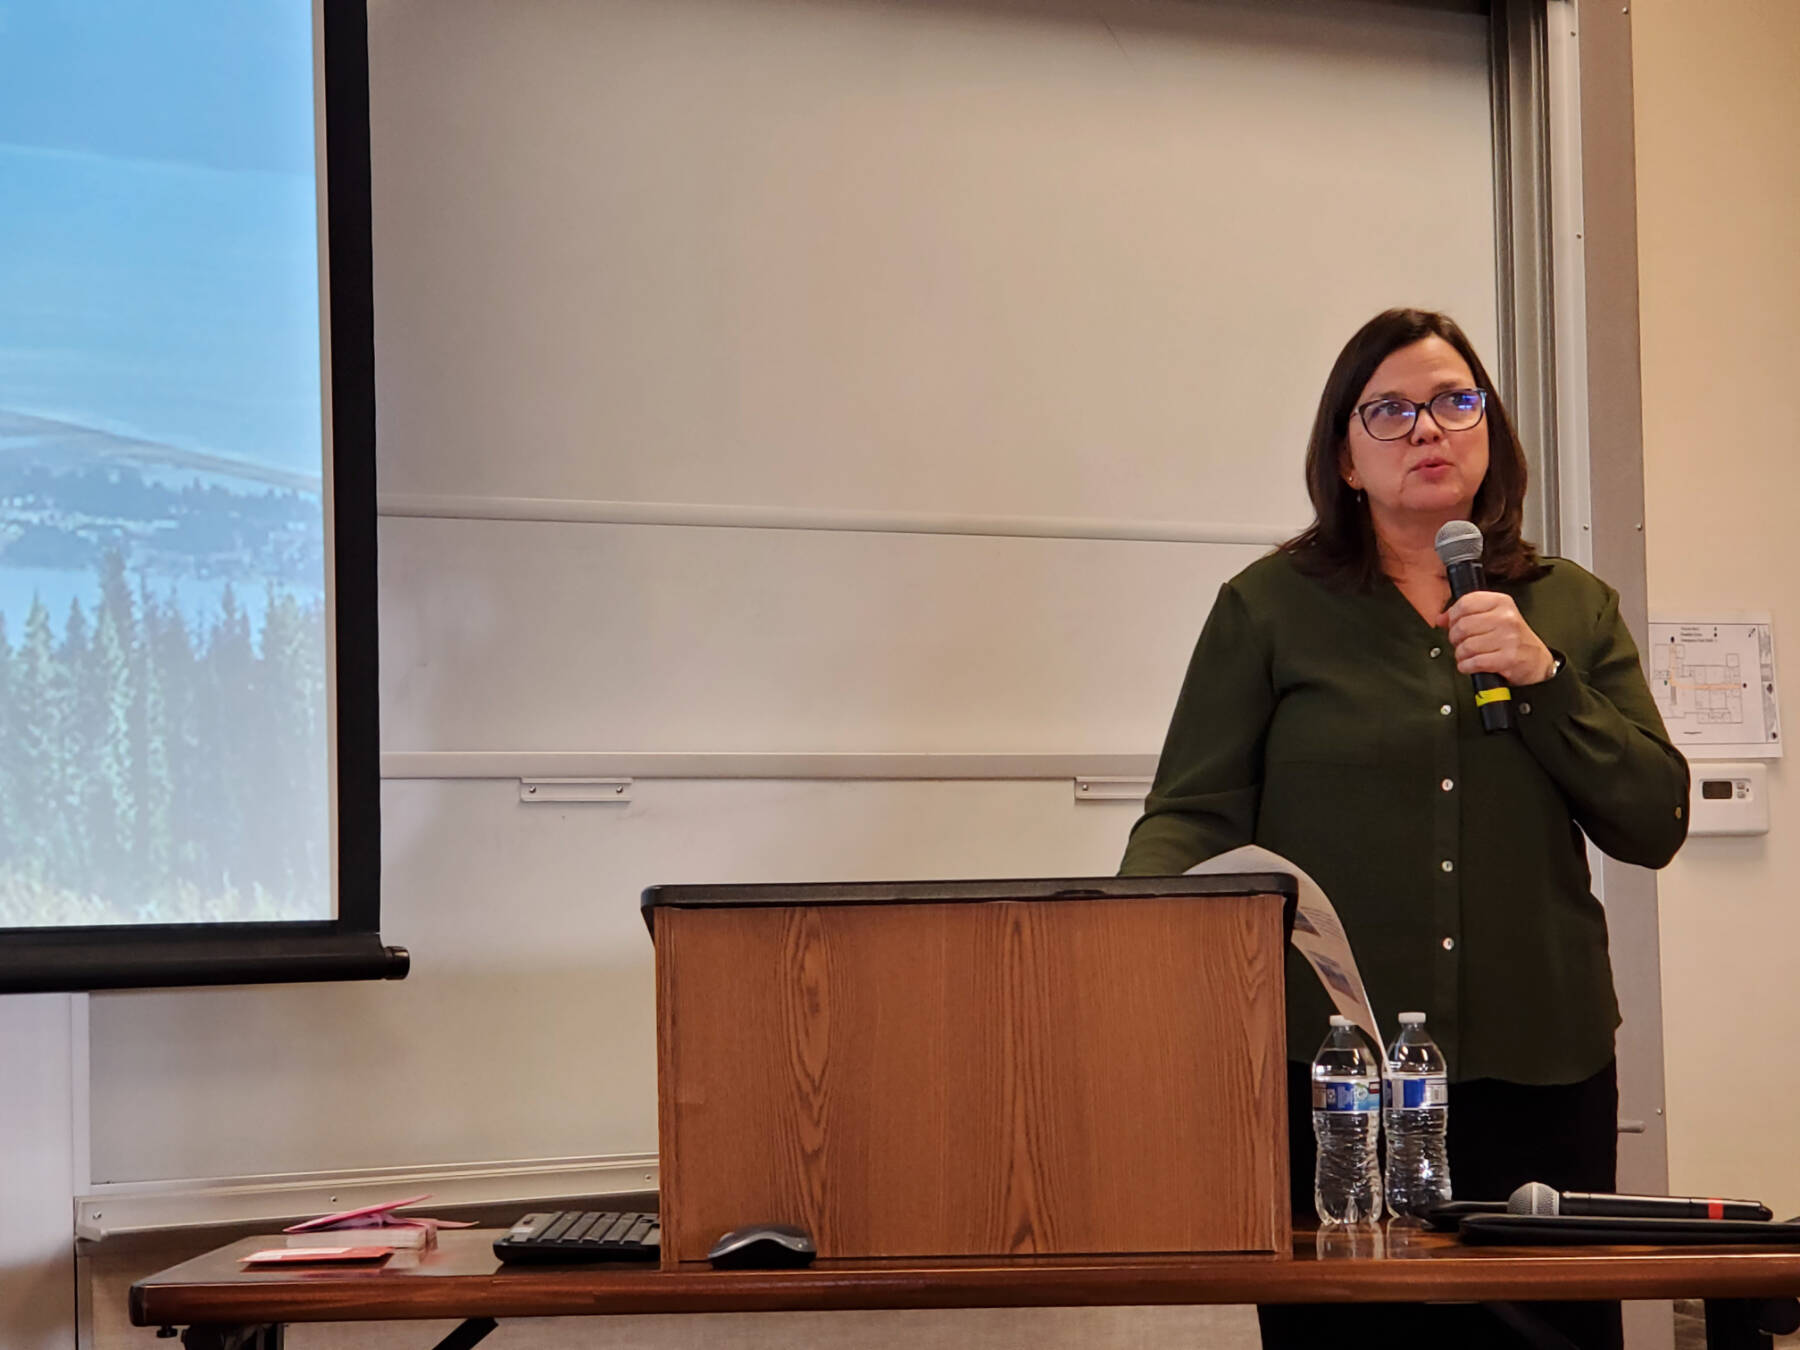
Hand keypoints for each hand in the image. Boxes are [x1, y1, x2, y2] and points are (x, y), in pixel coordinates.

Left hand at [1443, 591, 1557, 685]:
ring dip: (1461, 655)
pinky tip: (1471, 665)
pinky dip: (1467, 666)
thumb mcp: (1493, 617)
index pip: (1465, 603)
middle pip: (1462, 626)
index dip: (1453, 616)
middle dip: (1455, 638)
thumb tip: (1441, 618)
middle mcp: (1506, 618)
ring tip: (1469, 655)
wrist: (1536, 660)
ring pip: (1466, 646)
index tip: (1453, 623)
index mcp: (1501, 602)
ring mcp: (1508, 638)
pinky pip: (1474, 662)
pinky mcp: (1508, 658)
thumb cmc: (1512, 638)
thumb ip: (1466, 614)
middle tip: (1461, 643)